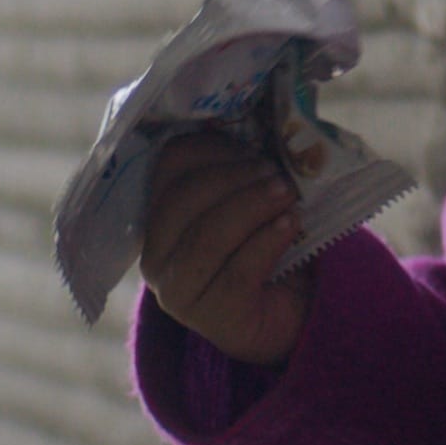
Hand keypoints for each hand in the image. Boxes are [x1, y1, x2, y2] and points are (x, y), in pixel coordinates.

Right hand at [139, 129, 313, 366]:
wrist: (284, 312)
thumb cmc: (262, 246)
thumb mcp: (248, 202)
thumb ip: (245, 170)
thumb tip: (275, 126)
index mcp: (158, 217)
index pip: (169, 167)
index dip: (211, 149)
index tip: (253, 147)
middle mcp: (155, 257)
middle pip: (185, 200)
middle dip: (235, 178)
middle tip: (277, 172)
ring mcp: (177, 292)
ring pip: (207, 237)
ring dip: (252, 206)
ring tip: (288, 194)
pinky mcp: (212, 318)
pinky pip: (238, 271)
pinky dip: (267, 241)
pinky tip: (290, 225)